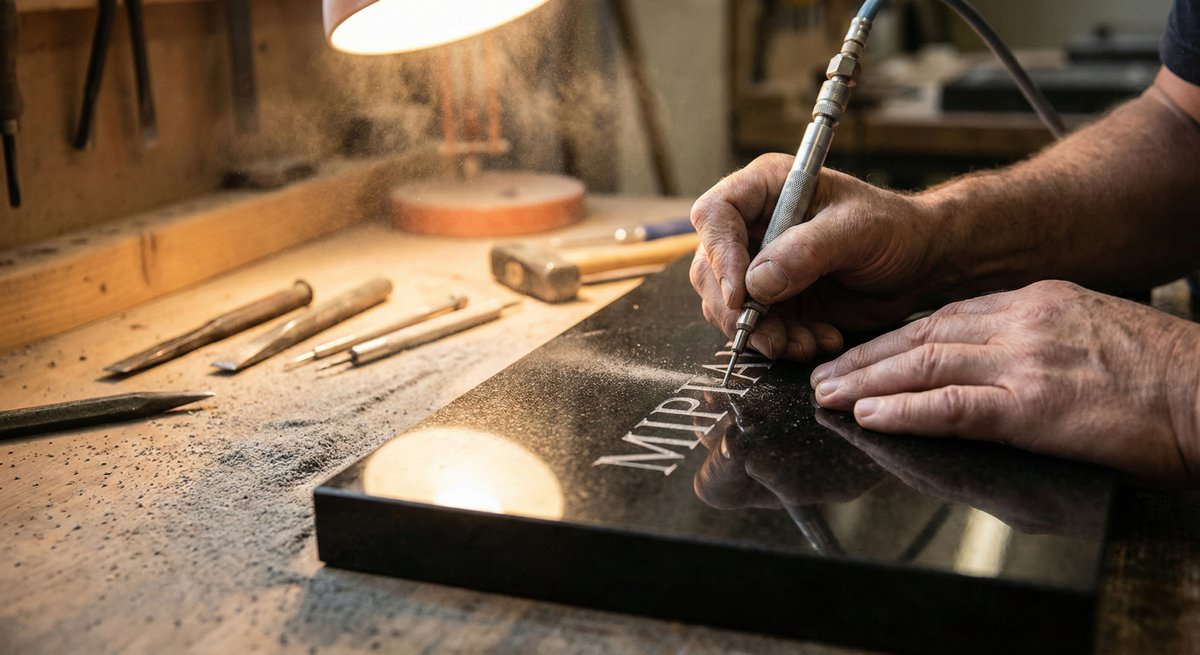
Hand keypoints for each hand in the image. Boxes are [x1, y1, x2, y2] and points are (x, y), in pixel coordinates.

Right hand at [689, 153, 947, 360]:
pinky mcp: (774, 301)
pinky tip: (818, 341)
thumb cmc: (895, 229)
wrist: (920, 263)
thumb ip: (807, 251)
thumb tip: (756, 282)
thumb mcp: (857, 230)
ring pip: (728, 306)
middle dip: (736, 309)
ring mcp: (760, 266)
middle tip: (769, 336)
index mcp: (766, 189)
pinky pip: (757, 328)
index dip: (719, 255)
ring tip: (804, 344)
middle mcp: (754, 226)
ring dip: (761, 333)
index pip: (716, 215)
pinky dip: (782, 343)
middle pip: (710, 268)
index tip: (740, 295)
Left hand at [811, 280, 1199, 486]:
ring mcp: (1027, 362)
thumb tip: (988, 365)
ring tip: (827, 395)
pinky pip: (954, 407)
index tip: (861, 353)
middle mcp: (1023, 322)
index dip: (893, 338)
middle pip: (921, 336)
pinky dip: (905, 410)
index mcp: (1035, 302)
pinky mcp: (1035, 407)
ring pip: (925, 365)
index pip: (946, 317)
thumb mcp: (1089, 333)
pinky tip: (870, 414)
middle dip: (865, 358)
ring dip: (867, 382)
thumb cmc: (1161, 375)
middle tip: (823, 375)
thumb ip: (1034, 341)